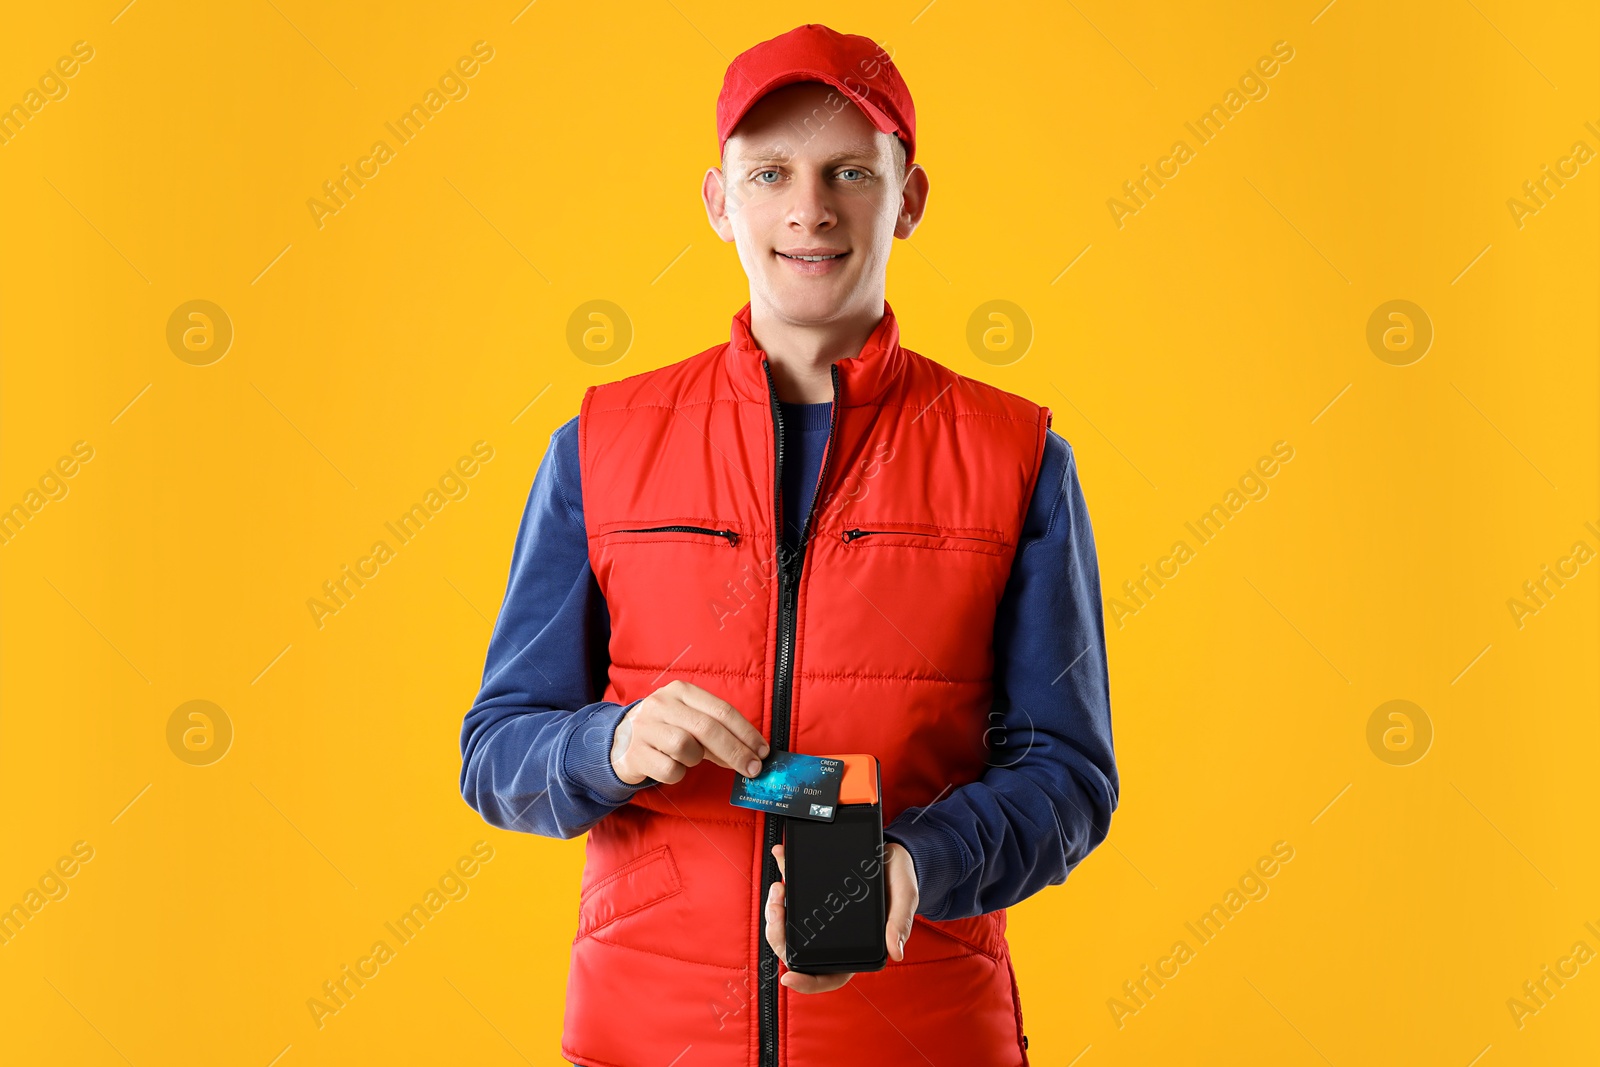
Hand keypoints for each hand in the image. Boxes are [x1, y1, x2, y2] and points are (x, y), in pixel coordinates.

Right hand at [610, 679, 769, 785]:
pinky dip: (678, 773)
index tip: (762, 751)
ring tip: (689, 758)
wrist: (620, 740)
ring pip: (686, 748)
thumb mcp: (690, 719)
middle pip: (707, 728)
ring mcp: (645, 728)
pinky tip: (672, 766)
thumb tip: (752, 753)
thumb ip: (718, 731)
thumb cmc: (666, 729)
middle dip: (735, 751)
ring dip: (696, 759)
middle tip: (752, 769)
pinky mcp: (635, 753)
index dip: (746, 732)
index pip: (721, 710)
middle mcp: (662, 704)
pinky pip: (670, 770)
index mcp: (681, 691)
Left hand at [763, 840, 918, 992]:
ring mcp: (819, 913)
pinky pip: (793, 887)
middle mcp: (831, 935)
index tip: (788, 978)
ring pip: (787, 923)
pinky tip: (780, 856)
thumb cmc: (900, 883)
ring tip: (779, 888)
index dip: (806, 982)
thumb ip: (900, 923)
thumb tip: (897, 952)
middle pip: (796, 950)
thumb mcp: (905, 899)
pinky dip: (784, 871)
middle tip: (778, 910)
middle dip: (778, 935)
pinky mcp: (813, 889)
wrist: (897, 853)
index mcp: (853, 949)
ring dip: (775, 907)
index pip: (826, 975)